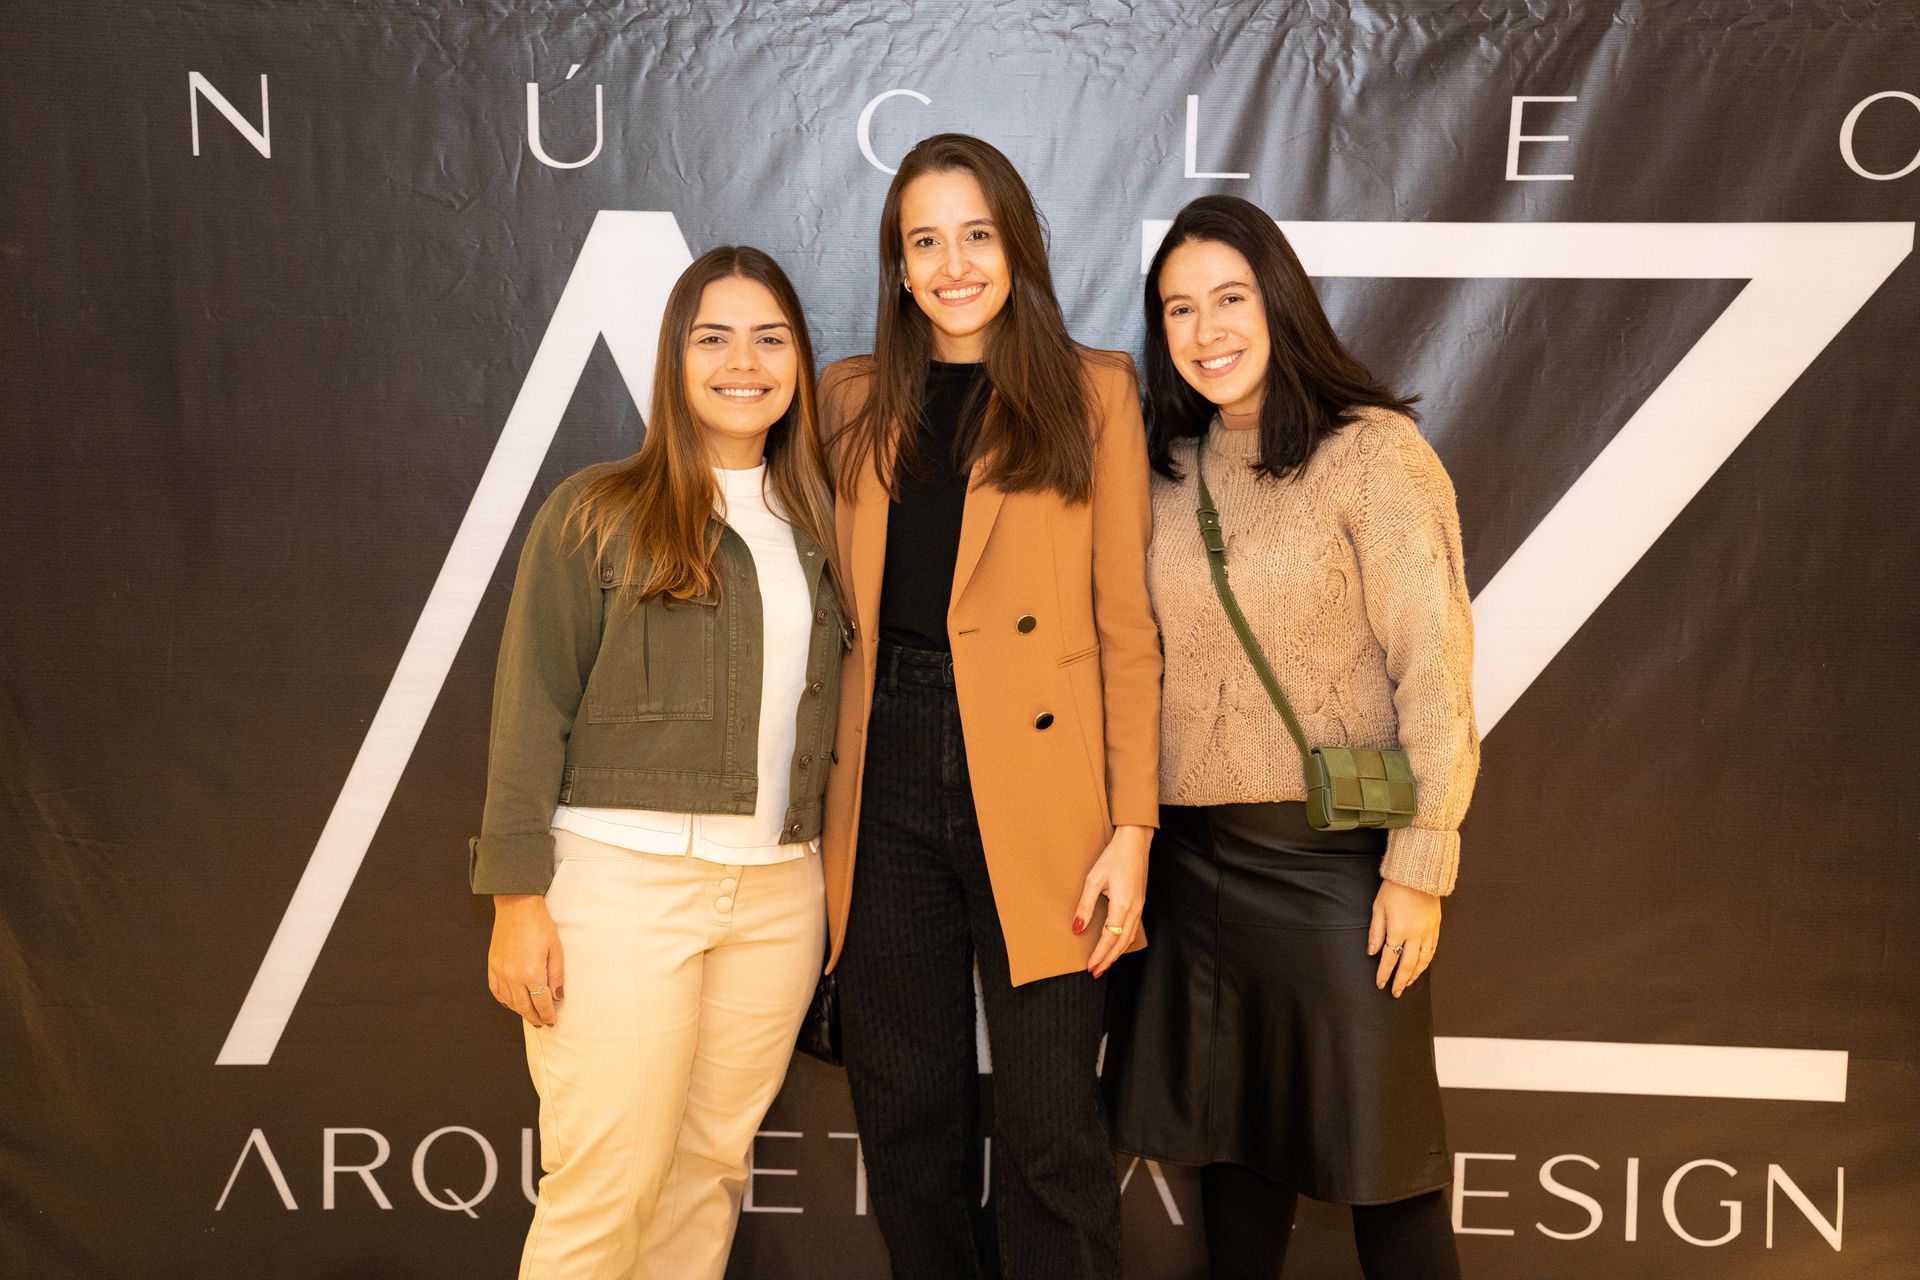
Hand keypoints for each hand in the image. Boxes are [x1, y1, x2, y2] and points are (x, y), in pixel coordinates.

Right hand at [488, 894, 563, 1026]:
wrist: (517, 906)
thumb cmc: (540, 925)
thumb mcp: (555, 949)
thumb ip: (556, 976)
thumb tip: (556, 996)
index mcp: (531, 973)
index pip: (541, 1003)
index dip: (548, 1014)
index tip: (553, 1021)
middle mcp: (513, 977)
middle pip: (524, 1007)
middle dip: (535, 1018)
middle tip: (543, 1023)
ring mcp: (500, 972)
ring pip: (510, 1002)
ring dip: (521, 1012)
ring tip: (530, 1015)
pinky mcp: (492, 966)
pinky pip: (497, 991)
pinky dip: (505, 1001)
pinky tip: (512, 1003)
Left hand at [1073, 824, 1150, 978]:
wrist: (1135, 842)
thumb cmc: (1114, 857)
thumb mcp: (1094, 879)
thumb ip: (1085, 906)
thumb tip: (1077, 928)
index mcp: (1123, 905)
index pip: (1109, 938)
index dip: (1100, 954)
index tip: (1090, 967)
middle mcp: (1134, 909)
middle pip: (1122, 943)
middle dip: (1108, 959)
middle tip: (1096, 972)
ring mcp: (1140, 907)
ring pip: (1129, 938)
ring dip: (1116, 953)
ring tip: (1104, 963)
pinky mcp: (1140, 903)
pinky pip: (1133, 929)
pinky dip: (1124, 942)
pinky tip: (1116, 945)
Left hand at [1369, 879, 1440, 996]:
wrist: (1419, 874)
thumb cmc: (1395, 888)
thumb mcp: (1378, 908)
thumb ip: (1376, 932)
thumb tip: (1372, 952)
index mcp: (1398, 930)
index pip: (1389, 958)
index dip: (1384, 973)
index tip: (1380, 983)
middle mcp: (1415, 935)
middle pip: (1407, 965)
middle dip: (1400, 981)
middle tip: (1395, 992)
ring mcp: (1428, 932)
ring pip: (1422, 961)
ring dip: (1414, 975)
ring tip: (1406, 984)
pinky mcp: (1436, 928)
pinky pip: (1432, 951)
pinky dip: (1426, 963)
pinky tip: (1421, 968)